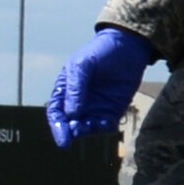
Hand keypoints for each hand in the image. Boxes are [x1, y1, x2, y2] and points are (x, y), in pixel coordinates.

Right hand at [46, 27, 153, 146]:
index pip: (56, 113)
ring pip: (87, 127)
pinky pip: (105, 125)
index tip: (62, 138)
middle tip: (74, 132)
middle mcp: (78, 103)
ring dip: (86, 131)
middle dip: (70, 131)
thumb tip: (71, 114)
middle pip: (70, 124)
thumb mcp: (82, 65)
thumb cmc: (99, 52)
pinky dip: (104, 128)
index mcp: (65, 91)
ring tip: (89, 126)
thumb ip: (75, 88)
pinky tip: (105, 123)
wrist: (127, 46)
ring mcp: (95, 108)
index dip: (57, 126)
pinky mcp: (112, 110)